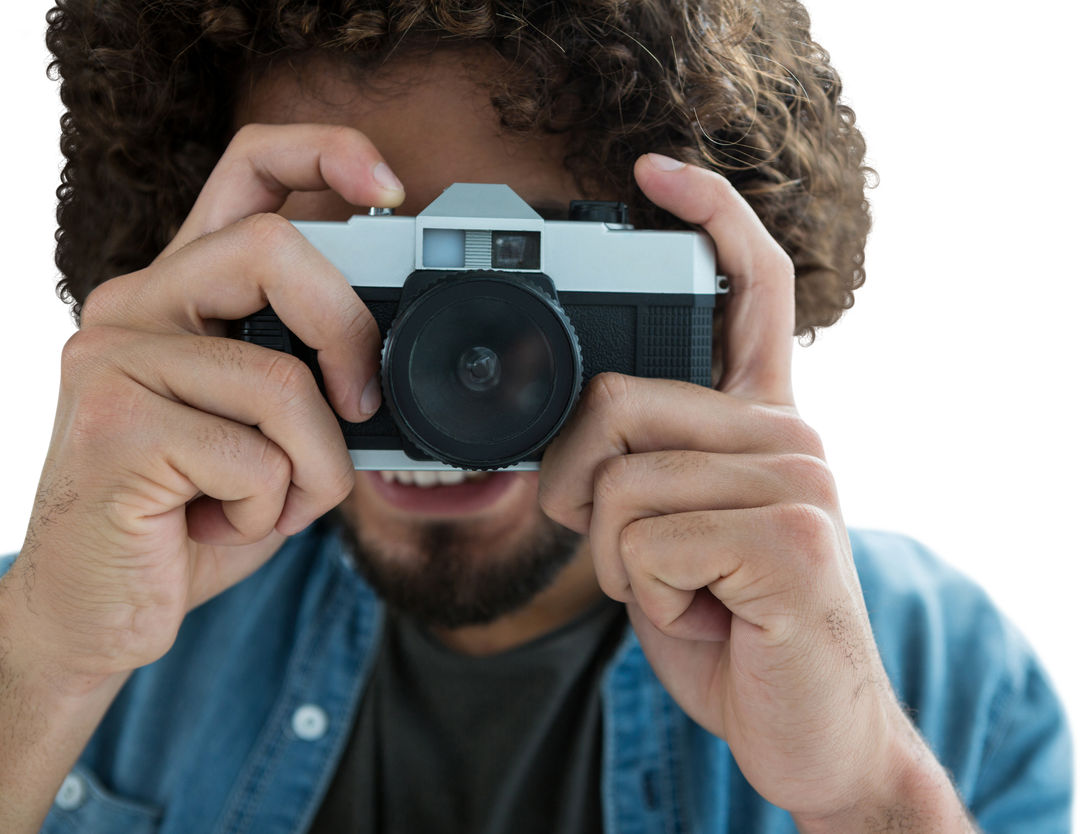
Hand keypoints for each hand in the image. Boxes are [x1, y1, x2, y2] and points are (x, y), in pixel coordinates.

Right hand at [9, 124, 401, 690]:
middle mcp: (132, 306)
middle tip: (361, 407)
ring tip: (268, 502)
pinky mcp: (111, 425)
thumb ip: (310, 374)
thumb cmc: (192, 515)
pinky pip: (259, 457)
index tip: (388, 185)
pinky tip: (219, 525)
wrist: (97, 611)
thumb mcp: (267, 432)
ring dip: (314, 467)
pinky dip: (274, 510)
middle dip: (350, 336)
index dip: (325, 153)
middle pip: (275, 248)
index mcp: (180, 295)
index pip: (248, 172)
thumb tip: (392, 359)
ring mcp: (109, 359)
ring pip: (284, 381)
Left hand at [538, 154, 909, 819]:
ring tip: (687, 593)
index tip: (657, 172)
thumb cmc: (730, 625)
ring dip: (621, 566)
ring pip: (622, 485)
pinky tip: (707, 617)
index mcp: (761, 421)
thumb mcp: (672, 536)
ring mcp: (796, 479)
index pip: (749, 291)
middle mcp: (787, 433)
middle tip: (627, 551)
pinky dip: (648, 599)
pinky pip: (647, 544)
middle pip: (618, 398)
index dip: (710, 218)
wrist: (804, 730)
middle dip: (580, 490)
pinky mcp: (789, 537)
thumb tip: (569, 434)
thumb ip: (639, 468)